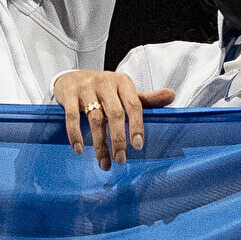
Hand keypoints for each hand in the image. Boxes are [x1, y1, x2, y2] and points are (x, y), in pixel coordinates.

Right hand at [54, 69, 171, 167]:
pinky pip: (72, 116)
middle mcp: (105, 82)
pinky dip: (75, 134)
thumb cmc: (104, 89)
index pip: (134, 104)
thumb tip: (171, 96)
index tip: (138, 145)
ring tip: (104, 163)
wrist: (72, 76)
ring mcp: (86, 88)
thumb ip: (146, 99)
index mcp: (123, 82)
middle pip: (115, 114)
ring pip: (94, 118)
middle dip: (118, 139)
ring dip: (99, 144)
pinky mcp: (69, 94)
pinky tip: (79, 149)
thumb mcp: (124, 91)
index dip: (137, 126)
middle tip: (121, 159)